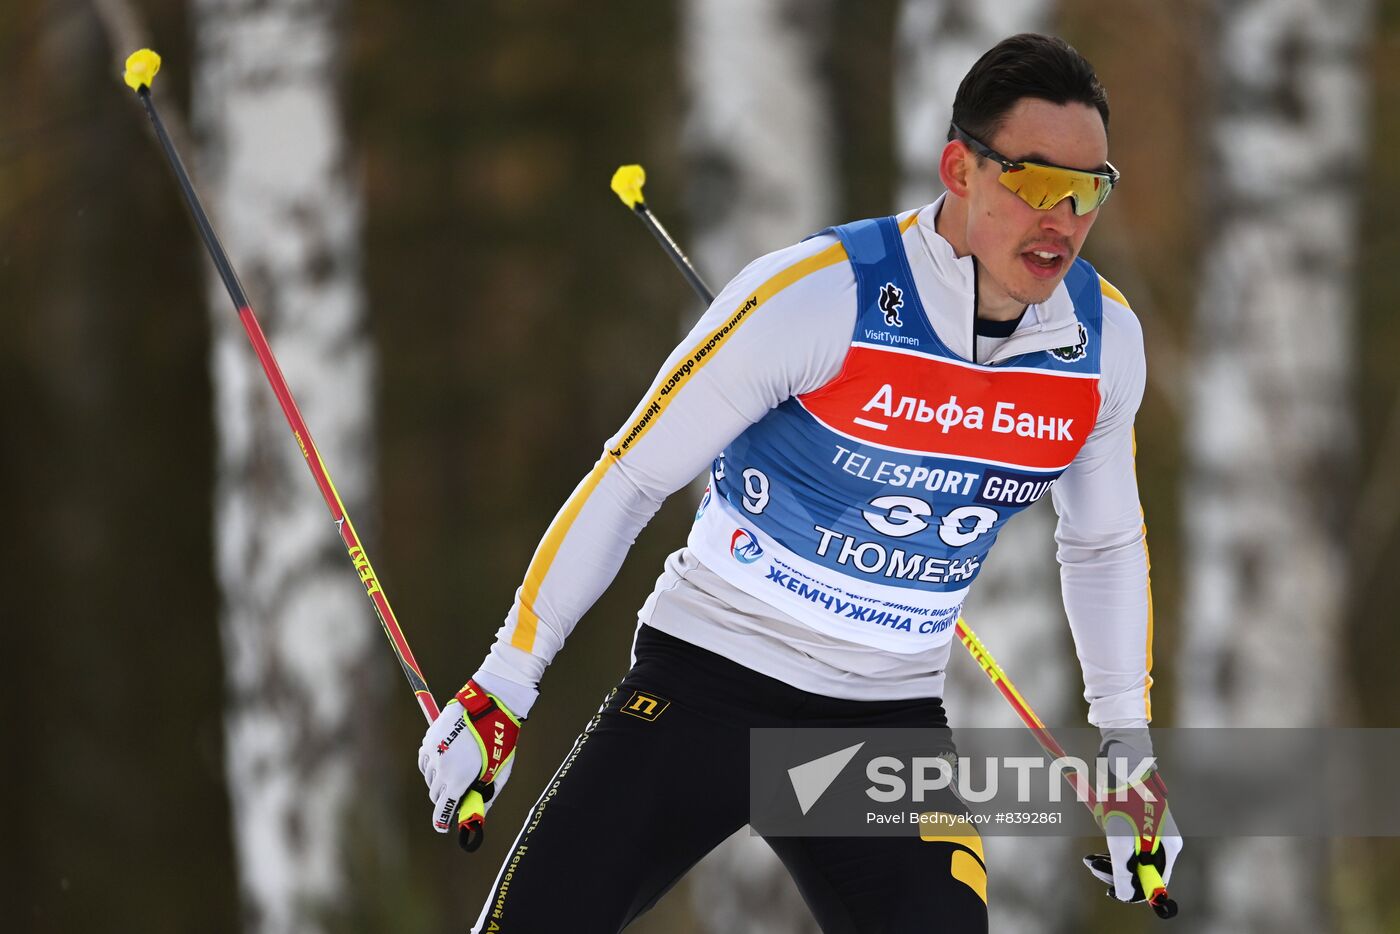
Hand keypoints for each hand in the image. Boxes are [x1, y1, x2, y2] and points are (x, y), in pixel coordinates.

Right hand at [418, 678, 522, 851]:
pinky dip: (432, 767)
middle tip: (458, 793)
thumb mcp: (499, 771)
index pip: (443, 808)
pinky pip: (425, 762)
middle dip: (445, 797)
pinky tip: (445, 762)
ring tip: (456, 771)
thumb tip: (479, 814)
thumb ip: (488, 795)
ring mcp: (433, 753)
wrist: (488, 705)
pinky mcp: (429, 740)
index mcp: (459, 779)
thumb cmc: (499, 739)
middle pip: (436, 794)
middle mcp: (442, 769)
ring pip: (430, 778)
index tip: (442, 827)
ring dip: (440, 781)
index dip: (442, 821)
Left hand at [1083, 765, 1181, 917]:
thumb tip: (1124, 895)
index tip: (1109, 890)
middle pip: (1137, 867)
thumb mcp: (1121, 839)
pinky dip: (1107, 821)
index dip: (1131, 890)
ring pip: (1123, 847)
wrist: (1123, 757)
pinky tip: (1105, 808)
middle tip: (1092, 862)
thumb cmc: (1126, 796)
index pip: (1153, 883)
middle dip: (1114, 863)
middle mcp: (1162, 839)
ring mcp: (1148, 826)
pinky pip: (1116, 828)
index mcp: (1168, 847)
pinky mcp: (1134, 813)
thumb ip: (1124, 870)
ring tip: (1105, 818)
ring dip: (1109, 837)